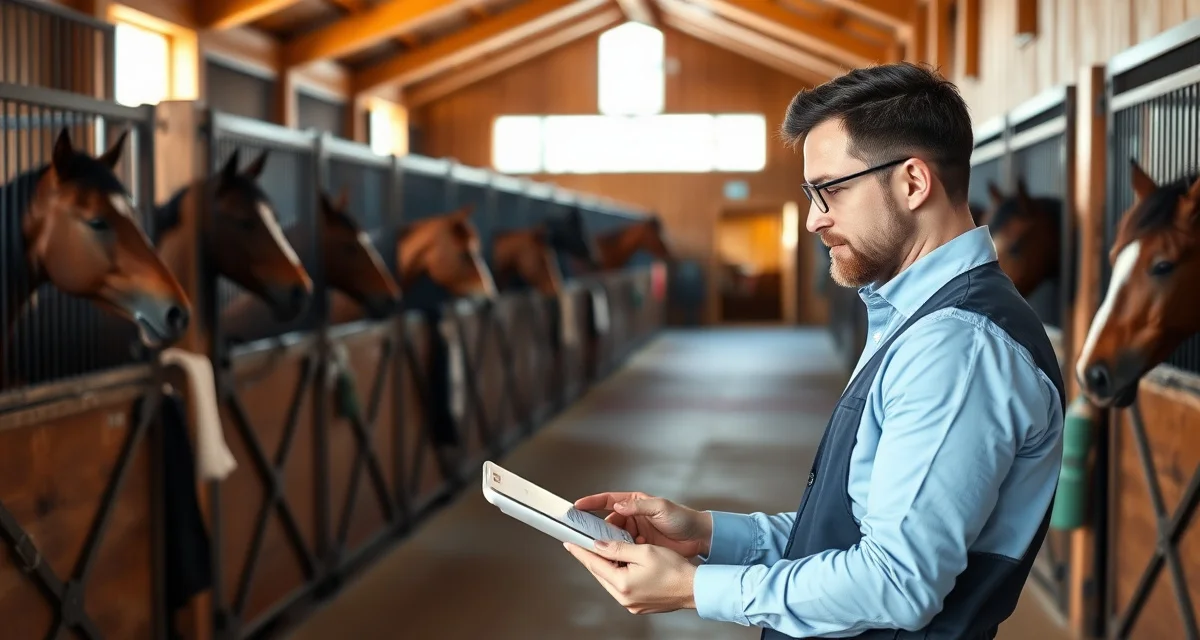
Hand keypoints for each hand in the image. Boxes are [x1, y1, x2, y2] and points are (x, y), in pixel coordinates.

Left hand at [563, 540, 696, 613]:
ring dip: (607, 565)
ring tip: (604, 550)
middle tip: (584, 543)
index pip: (594, 564)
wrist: (694, 588)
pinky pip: (621, 586)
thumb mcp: (643, 551)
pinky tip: (622, 563)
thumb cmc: (674, 569)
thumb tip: (598, 545)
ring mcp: (631, 604)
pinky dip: (619, 573)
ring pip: (610, 580)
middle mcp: (624, 598)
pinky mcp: (638, 605)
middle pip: (600, 573)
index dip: (581, 551)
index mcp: (622, 584)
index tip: (569, 542)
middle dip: (592, 557)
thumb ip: (618, 548)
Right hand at [574, 492, 712, 557]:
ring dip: (610, 543)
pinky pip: (624, 550)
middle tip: (589, 537)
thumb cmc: (683, 518)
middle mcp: (632, 517)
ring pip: (614, 538)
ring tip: (605, 548)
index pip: (608, 501)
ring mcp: (635, 533)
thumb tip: (617, 507)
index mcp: (634, 503)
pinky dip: (621, 553)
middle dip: (599, 530)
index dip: (592, 503)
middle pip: (607, 523)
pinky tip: (621, 557)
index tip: (577, 506)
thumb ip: (638, 507)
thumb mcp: (661, 508)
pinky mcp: (640, 547)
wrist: (699, 538)